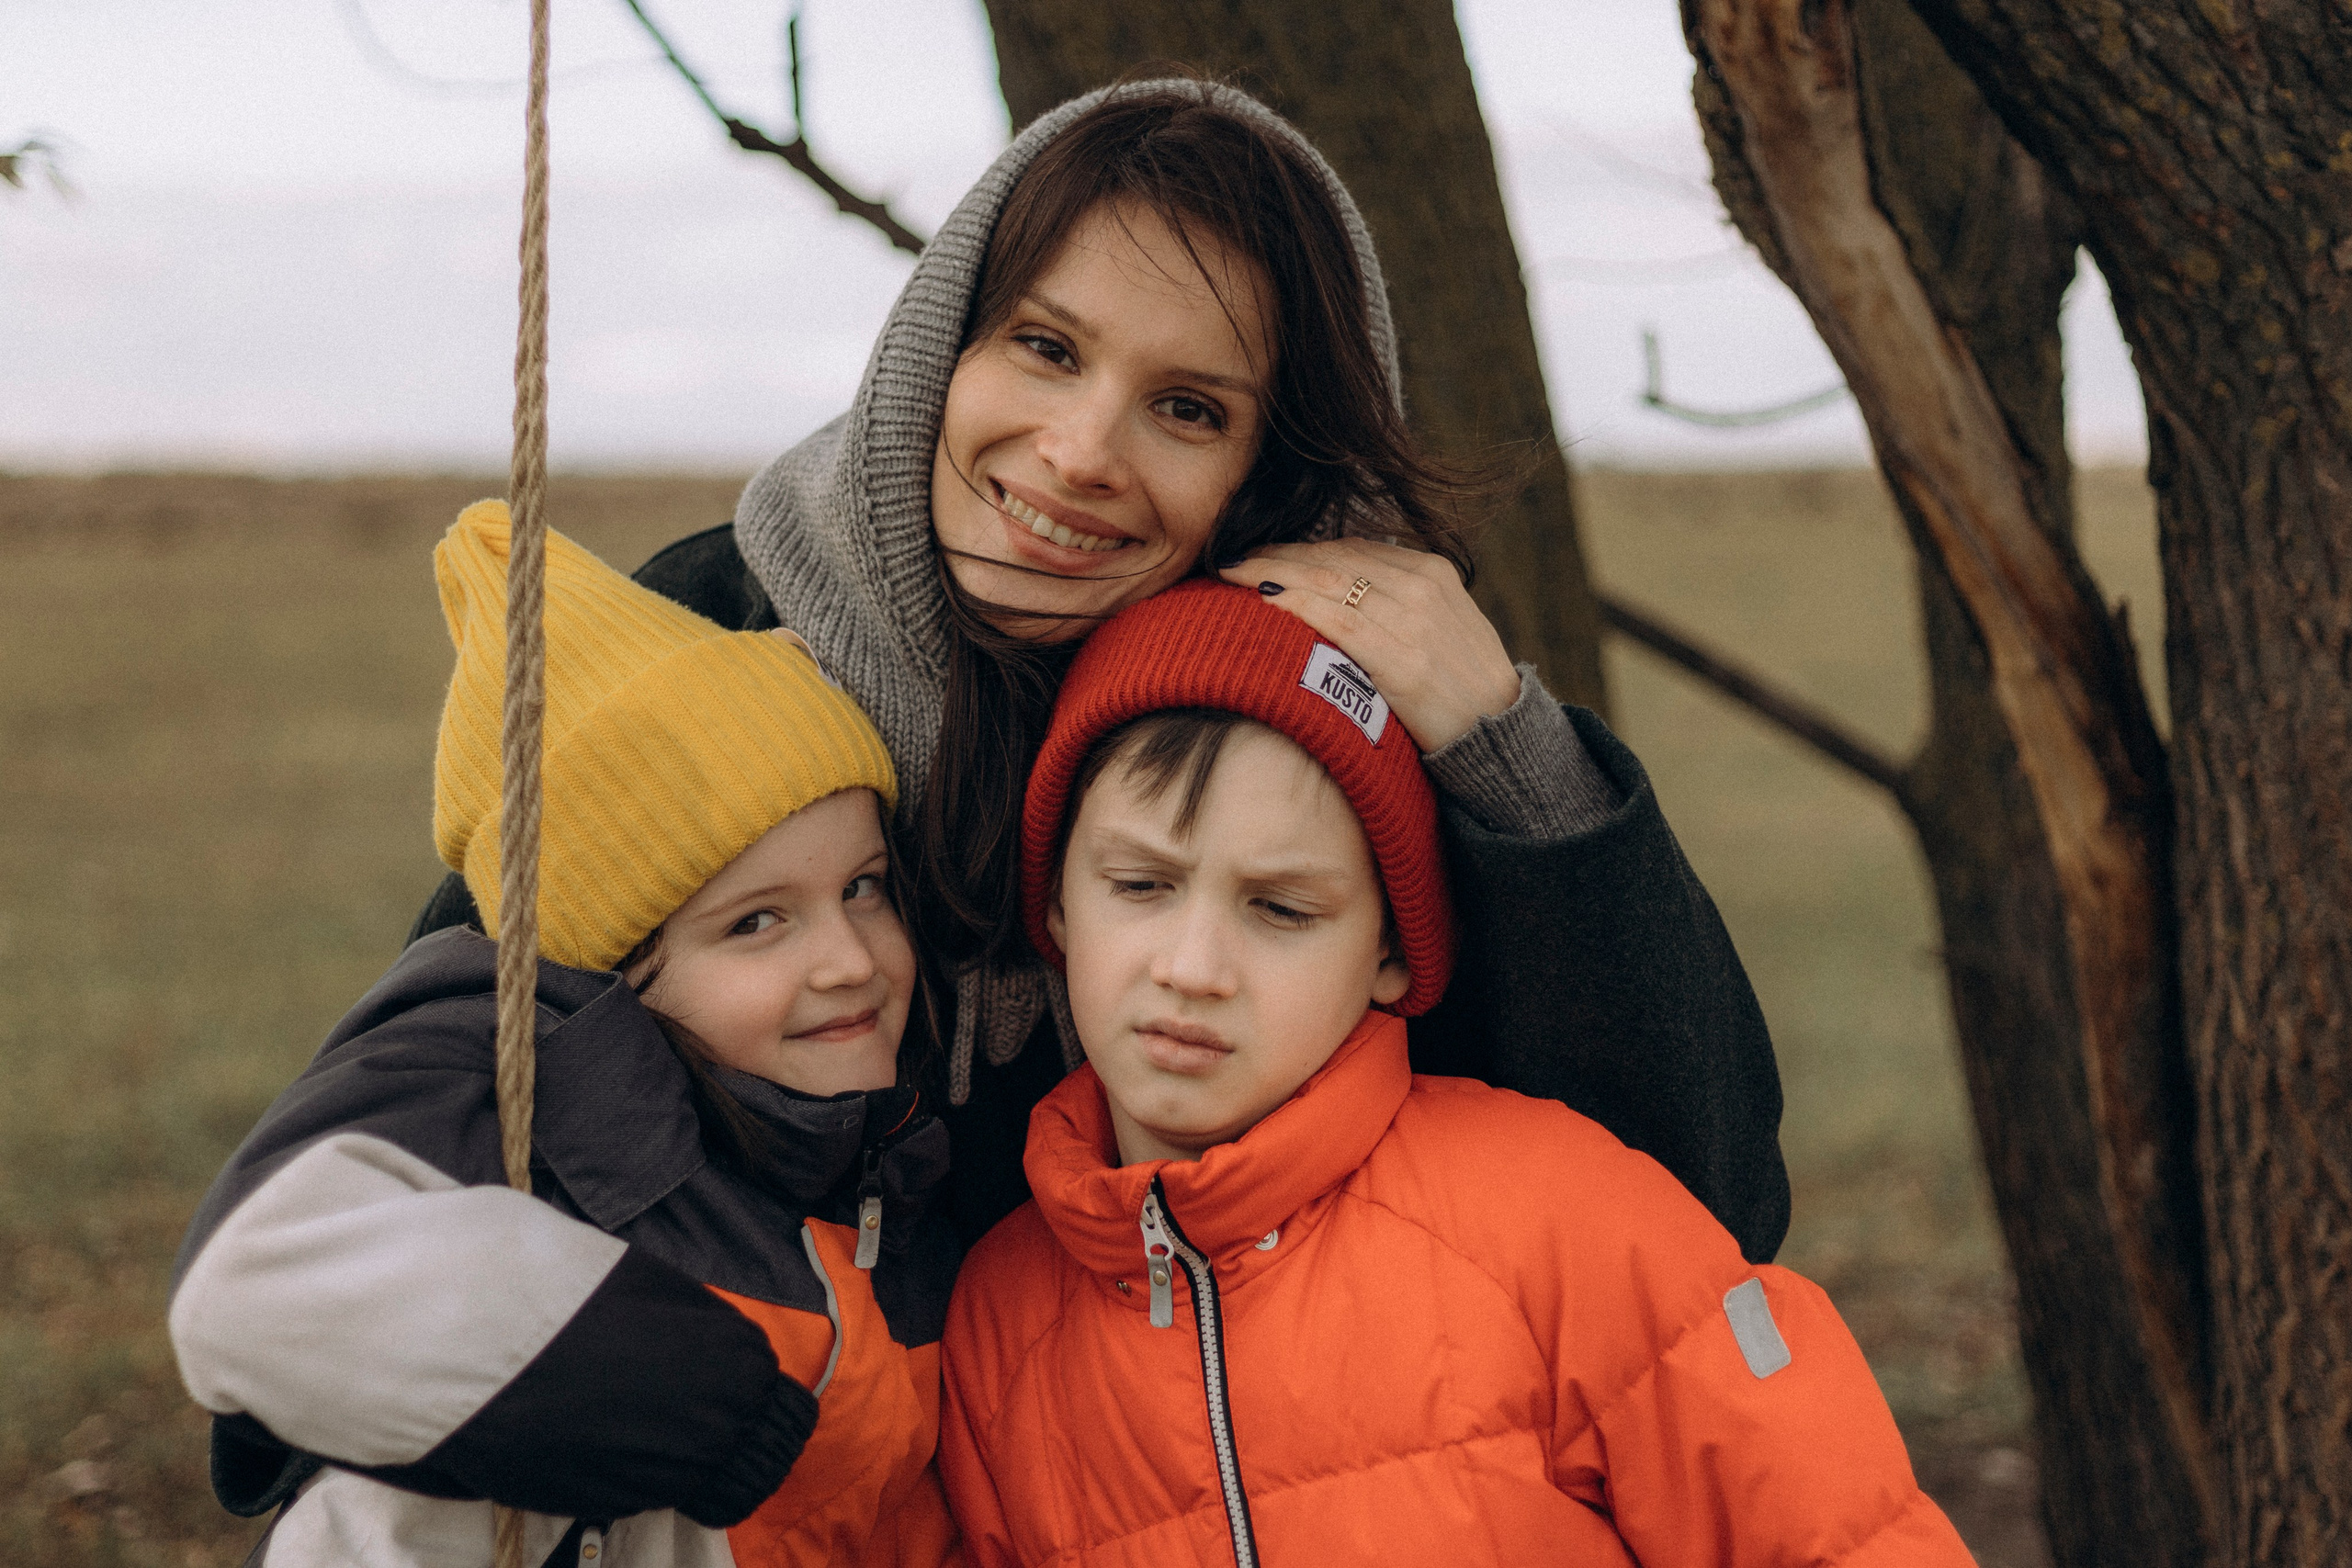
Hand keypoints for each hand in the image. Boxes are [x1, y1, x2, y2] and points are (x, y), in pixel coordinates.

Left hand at [1219, 539, 1520, 752]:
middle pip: (1332, 558)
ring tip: (1231, 574)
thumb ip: (1400, 600)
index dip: (1299, 548)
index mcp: (1432, 571)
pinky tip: (1263, 600)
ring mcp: (1413, 620)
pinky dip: (1296, 604)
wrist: (1501, 736)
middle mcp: (1422, 586)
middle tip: (1231, 559)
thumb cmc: (1463, 686)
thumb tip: (1344, 587)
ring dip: (1272, 573)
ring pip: (1327, 582)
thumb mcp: (1442, 625)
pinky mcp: (1402, 659)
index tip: (1262, 553)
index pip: (1350, 547)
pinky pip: (1337, 621)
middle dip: (1276, 555)